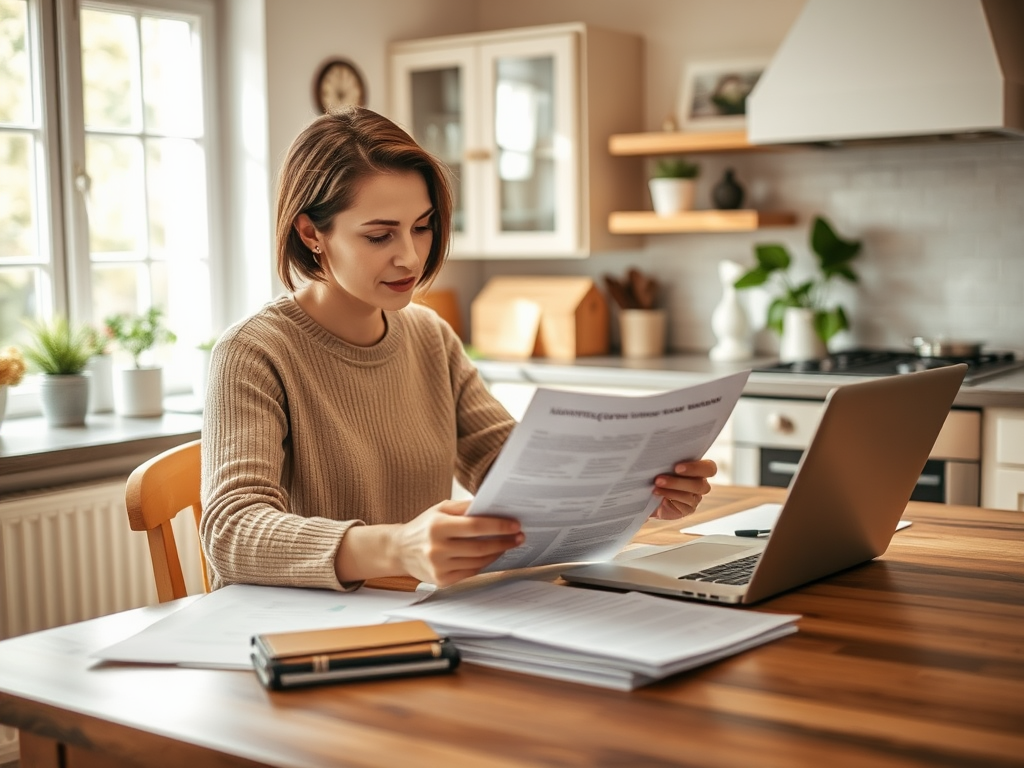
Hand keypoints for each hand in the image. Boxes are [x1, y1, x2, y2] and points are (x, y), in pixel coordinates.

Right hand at [393, 500, 523, 586]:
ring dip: (497, 553)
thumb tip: (491, 505)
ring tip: (507, 544)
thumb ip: (464, 507)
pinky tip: (491, 555)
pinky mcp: (441, 580)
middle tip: (518, 536)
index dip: (498, 526)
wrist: (400, 550)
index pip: (475, 526)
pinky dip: (483, 563)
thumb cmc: (424, 526)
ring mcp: (439, 567)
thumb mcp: (440, 509)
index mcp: (437, 526)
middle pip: (480, 546)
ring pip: (478, 561)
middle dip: (503, 541)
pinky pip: (470, 572)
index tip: (515, 525)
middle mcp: (437, 548)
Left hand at [650, 459, 716, 519]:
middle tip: (659, 479)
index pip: (709, 468)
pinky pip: (682, 506)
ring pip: (689, 496)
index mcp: (700, 469)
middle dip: (678, 482)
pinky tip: (657, 494)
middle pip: (700, 485)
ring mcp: (695, 498)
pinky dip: (668, 498)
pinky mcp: (688, 509)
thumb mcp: (665, 464)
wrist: (653, 493)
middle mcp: (701, 483)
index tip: (677, 467)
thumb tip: (661, 457)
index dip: (695, 468)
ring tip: (656, 485)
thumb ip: (670, 461)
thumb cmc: (660, 473)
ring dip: (670, 490)